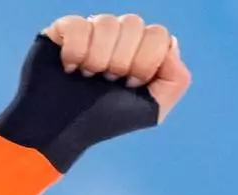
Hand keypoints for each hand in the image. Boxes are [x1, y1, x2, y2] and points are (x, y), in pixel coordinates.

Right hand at [42, 13, 190, 122]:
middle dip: (123, 61)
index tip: (131, 85)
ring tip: (88, 78)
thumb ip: (176, 80)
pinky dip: (75, 53)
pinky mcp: (64, 29)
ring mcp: (92, 30)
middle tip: (109, 82)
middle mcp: (118, 37)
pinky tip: (70, 69)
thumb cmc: (106, 119)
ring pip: (106, 22)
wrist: (62, 129)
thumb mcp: (152, 109)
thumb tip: (171, 45)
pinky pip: (78, 25)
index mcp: (141, 51)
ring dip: (98, 59)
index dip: (146, 61)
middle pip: (134, 23)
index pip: (158, 34)